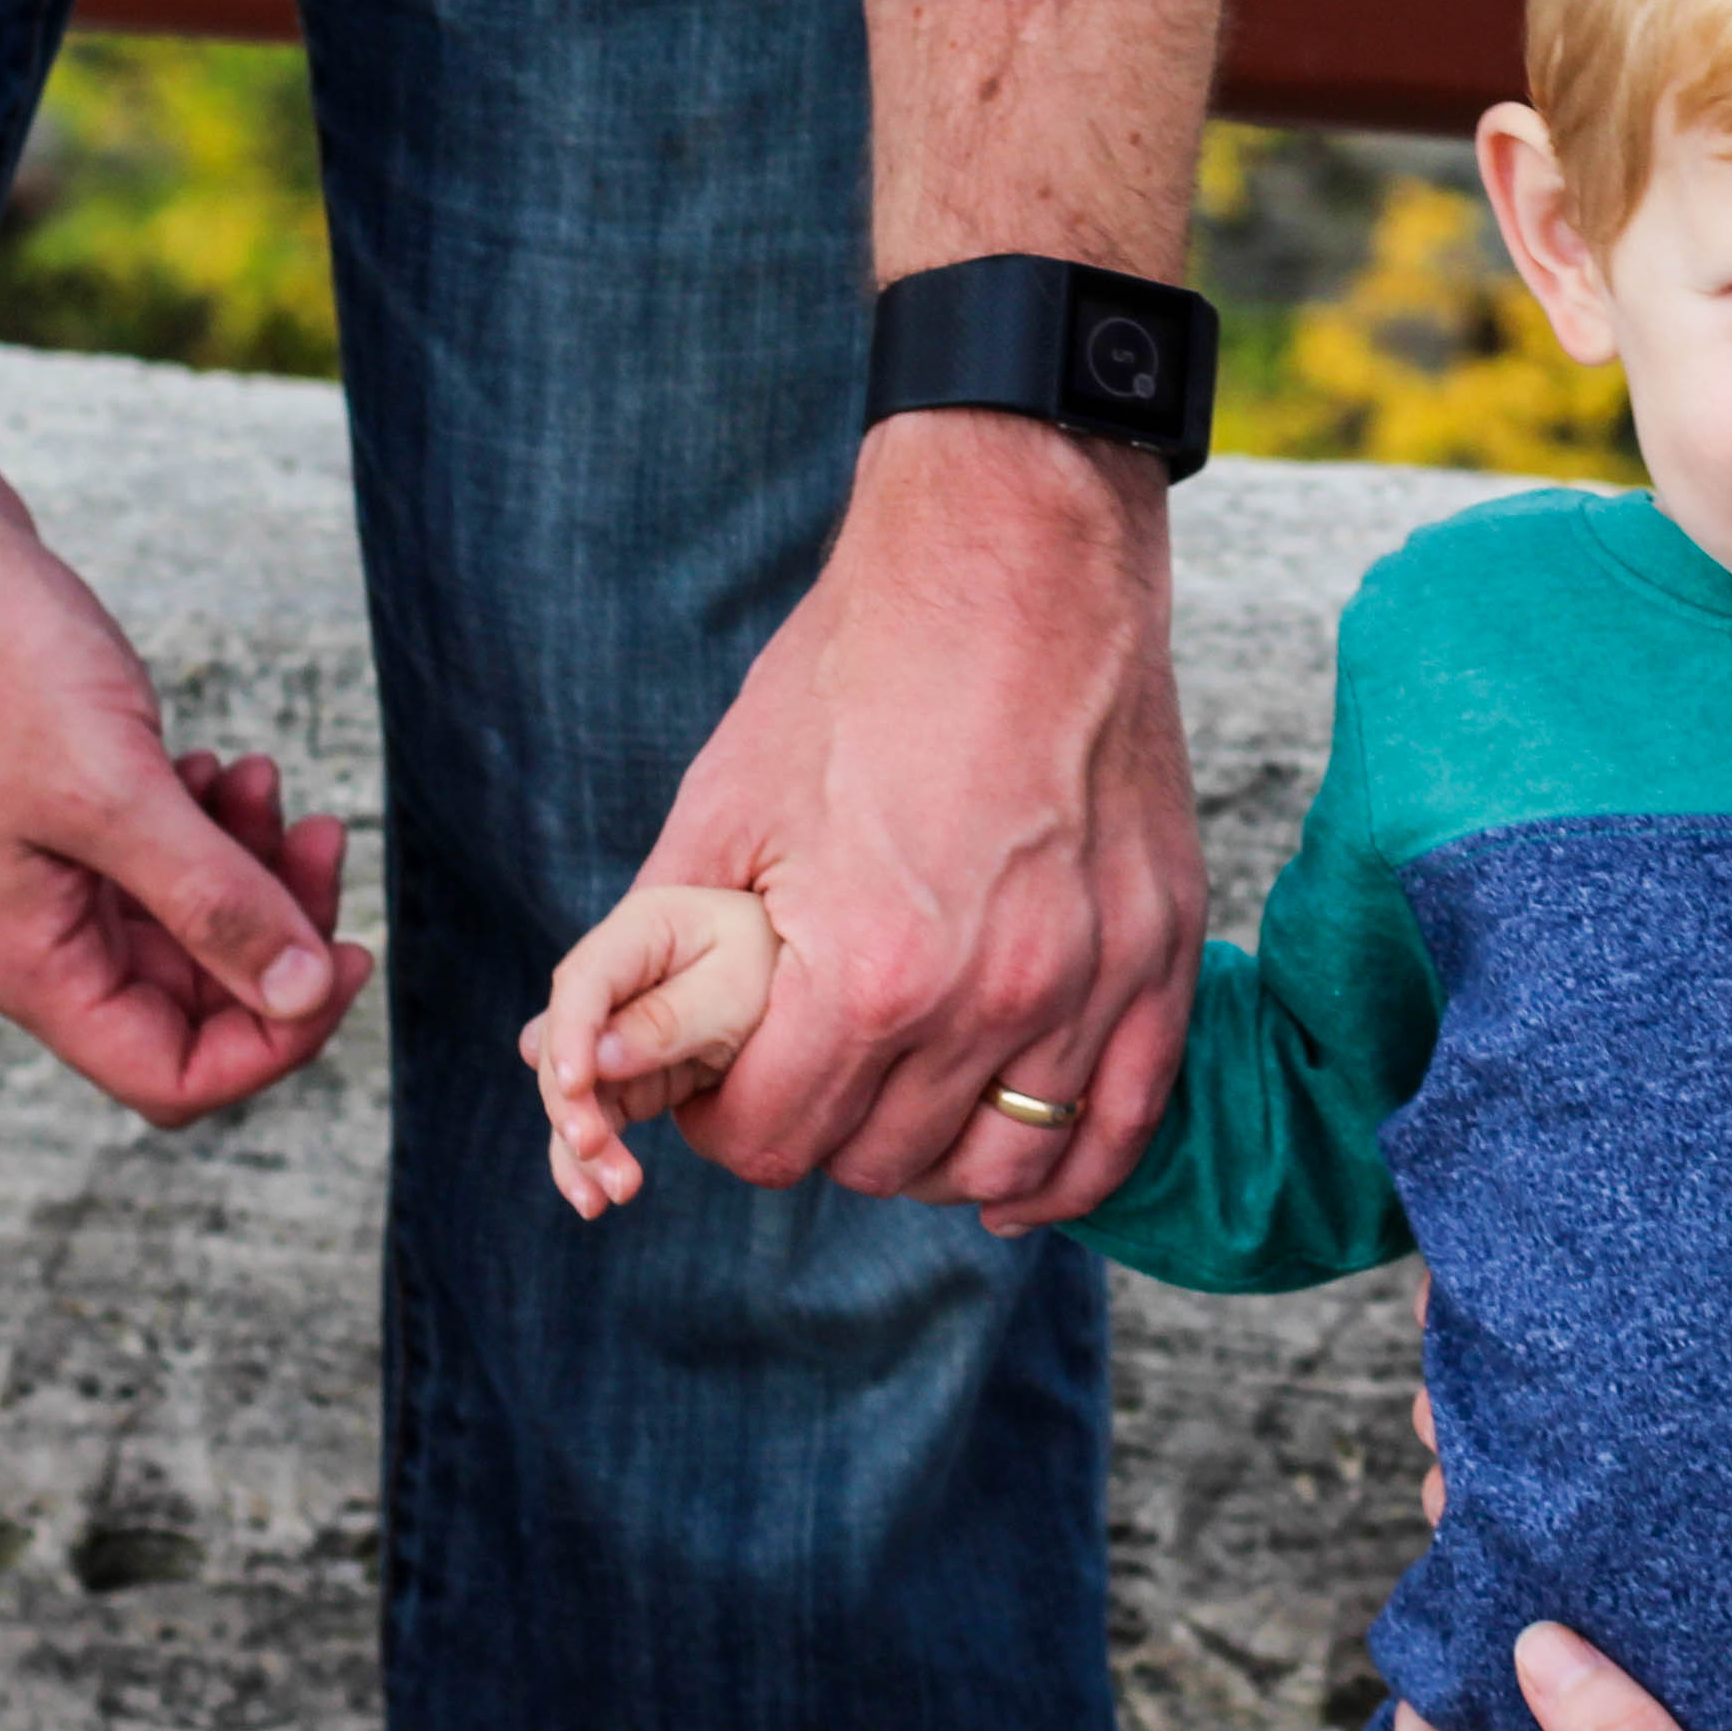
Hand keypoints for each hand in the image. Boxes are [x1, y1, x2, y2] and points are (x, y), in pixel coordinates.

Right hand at [0, 472, 366, 1126]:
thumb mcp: (114, 790)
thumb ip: (211, 902)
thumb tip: (302, 995)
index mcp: (26, 961)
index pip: (171, 1076)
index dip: (275, 1038)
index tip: (349, 954)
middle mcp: (27, 936)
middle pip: (189, 1000)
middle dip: (275, 930)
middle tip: (321, 837)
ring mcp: (37, 874)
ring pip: (180, 923)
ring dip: (246, 865)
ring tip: (258, 778)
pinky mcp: (55, 813)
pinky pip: (156, 859)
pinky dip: (206, 824)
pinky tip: (213, 766)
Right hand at [528, 885, 783, 1215]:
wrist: (807, 980)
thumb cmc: (777, 968)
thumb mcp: (736, 988)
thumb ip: (671, 1020)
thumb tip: (598, 1059)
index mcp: (640, 931)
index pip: (583, 980)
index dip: (570, 1032)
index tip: (574, 1085)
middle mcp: (612, 981)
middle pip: (566, 1044)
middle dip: (571, 1101)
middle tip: (594, 1148)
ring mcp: (612, 1031)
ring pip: (574, 1091)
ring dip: (581, 1145)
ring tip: (610, 1194)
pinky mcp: (625, 1076)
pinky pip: (595, 1116)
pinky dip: (591, 1159)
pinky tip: (596, 1199)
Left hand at [634, 409, 1203, 1227]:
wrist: (1016, 558)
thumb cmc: (859, 670)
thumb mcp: (724, 804)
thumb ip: (647, 956)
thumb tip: (569, 1059)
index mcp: (871, 971)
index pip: (772, 1143)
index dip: (722, 1120)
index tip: (724, 1075)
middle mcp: (991, 1000)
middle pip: (879, 1165)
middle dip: (823, 1125)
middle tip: (809, 1058)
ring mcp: (1092, 984)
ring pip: (999, 1170)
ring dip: (932, 1155)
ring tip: (899, 1092)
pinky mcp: (1162, 958)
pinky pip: (1118, 1134)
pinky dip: (1061, 1171)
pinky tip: (1012, 1162)